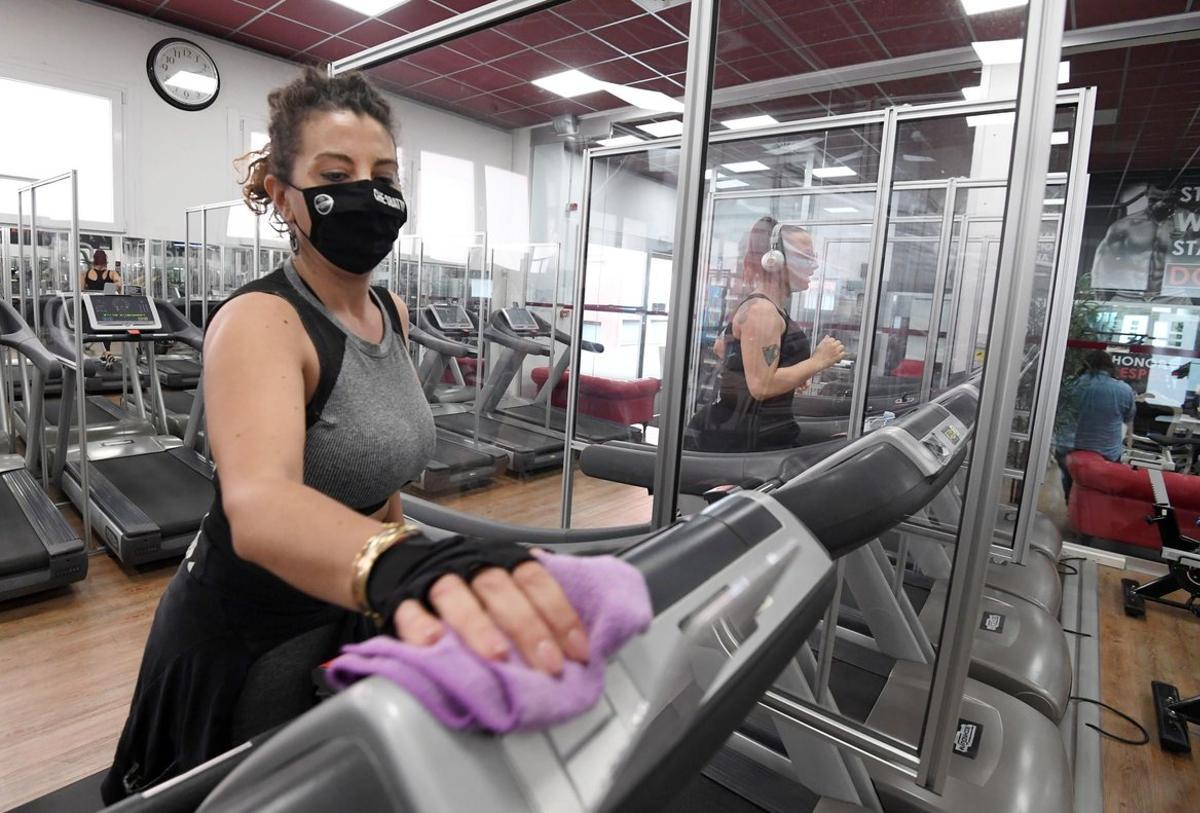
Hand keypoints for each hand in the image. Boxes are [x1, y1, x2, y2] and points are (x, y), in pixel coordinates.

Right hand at [392, 559, 588, 675]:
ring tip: (497, 656)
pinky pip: (408, 611)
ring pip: (455, 595)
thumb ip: (533, 607)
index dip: (560, 613)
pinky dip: (421, 627)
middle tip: (548, 664)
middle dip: (528, 627)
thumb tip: (578, 647)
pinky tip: (433, 646)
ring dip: (478, 625)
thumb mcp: (503, 586)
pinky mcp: (400, 600)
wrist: (399, 565)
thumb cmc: (467, 587)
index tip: (579, 652)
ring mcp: (433, 581)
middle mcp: (470, 565)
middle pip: (500, 588)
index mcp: (502, 561)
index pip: (536, 580)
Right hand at [813, 335, 845, 368]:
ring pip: (842, 347)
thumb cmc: (817, 355)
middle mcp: (832, 344)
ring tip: (837, 352)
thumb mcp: (819, 345)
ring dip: (840, 349)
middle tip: (834, 349)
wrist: (817, 363)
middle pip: (838, 342)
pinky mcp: (838, 356)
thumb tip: (827, 336)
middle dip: (837, 345)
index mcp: (827, 341)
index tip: (831, 345)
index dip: (832, 342)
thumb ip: (824, 340)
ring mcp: (835, 350)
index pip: (833, 339)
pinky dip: (841, 354)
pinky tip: (838, 356)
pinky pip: (843, 353)